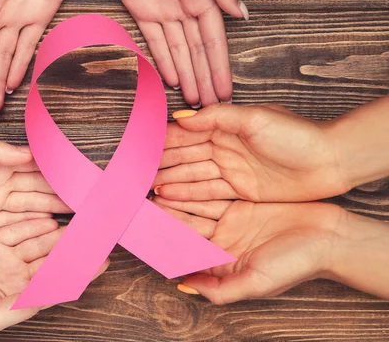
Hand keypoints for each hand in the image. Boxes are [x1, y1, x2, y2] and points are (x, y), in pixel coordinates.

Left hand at [0, 138, 70, 237]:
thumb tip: (29, 153)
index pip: (34, 165)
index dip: (57, 170)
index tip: (79, 174)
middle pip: (38, 186)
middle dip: (62, 190)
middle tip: (87, 197)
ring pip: (30, 204)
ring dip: (53, 207)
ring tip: (77, 212)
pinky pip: (14, 221)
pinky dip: (33, 222)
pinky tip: (52, 225)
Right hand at [0, 219, 108, 337]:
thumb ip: (23, 304)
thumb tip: (54, 295)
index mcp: (21, 296)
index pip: (58, 281)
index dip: (81, 271)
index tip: (103, 260)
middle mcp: (17, 275)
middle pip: (54, 258)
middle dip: (75, 247)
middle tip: (97, 233)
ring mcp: (4, 257)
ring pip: (39, 241)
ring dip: (60, 233)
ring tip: (82, 221)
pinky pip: (17, 230)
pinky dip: (33, 224)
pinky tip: (50, 218)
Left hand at [94, 0, 247, 106]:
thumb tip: (242, 15)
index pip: (214, 42)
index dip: (220, 68)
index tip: (226, 92)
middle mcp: (186, 8)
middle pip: (197, 52)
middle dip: (205, 79)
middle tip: (210, 106)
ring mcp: (164, 12)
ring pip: (178, 51)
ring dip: (186, 75)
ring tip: (193, 100)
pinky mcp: (142, 12)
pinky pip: (155, 42)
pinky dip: (163, 61)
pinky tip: (172, 80)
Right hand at [153, 105, 350, 202]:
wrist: (330, 162)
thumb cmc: (296, 136)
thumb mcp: (255, 119)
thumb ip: (217, 116)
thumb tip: (181, 116)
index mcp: (225, 127)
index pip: (186, 135)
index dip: (162, 142)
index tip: (139, 149)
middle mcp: (225, 147)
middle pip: (185, 157)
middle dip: (161, 165)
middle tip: (136, 175)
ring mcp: (232, 170)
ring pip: (193, 177)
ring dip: (171, 183)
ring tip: (147, 191)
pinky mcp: (240, 190)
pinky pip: (208, 194)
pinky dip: (188, 196)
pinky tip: (169, 199)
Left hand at [153, 198, 345, 303]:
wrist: (330, 238)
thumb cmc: (296, 264)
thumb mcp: (256, 282)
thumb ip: (219, 289)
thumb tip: (183, 287)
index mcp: (222, 261)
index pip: (184, 249)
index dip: (162, 239)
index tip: (138, 228)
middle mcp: (223, 240)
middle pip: (185, 225)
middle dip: (161, 215)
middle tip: (135, 201)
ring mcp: (232, 219)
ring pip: (195, 205)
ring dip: (173, 196)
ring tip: (147, 186)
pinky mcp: (243, 202)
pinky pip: (213, 191)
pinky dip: (195, 185)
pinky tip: (176, 176)